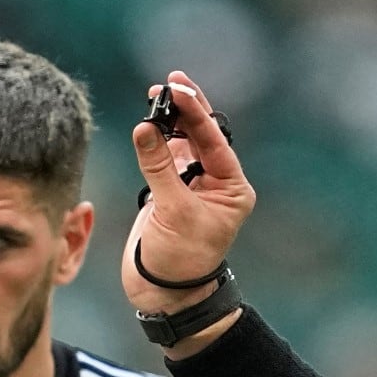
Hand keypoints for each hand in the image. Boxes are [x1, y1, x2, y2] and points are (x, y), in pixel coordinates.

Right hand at [122, 72, 255, 316]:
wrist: (163, 295)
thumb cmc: (178, 260)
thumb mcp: (172, 212)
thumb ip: (158, 167)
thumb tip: (144, 128)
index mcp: (231, 189)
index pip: (214, 140)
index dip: (195, 113)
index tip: (178, 90)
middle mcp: (216, 184)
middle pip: (202, 136)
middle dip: (185, 109)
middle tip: (169, 82)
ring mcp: (192, 187)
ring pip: (182, 143)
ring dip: (169, 121)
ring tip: (155, 96)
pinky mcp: (168, 193)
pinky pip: (164, 158)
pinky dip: (155, 140)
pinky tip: (148, 124)